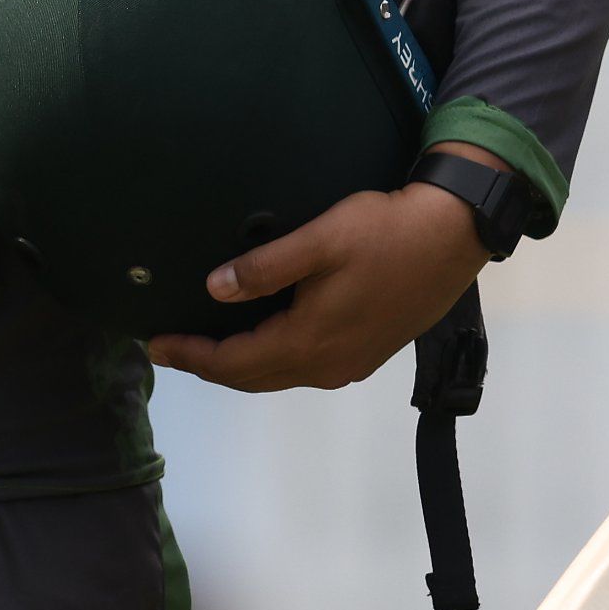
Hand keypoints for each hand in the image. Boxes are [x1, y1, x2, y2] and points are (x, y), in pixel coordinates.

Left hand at [147, 176, 486, 391]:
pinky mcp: (368, 353)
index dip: (191, 356)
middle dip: (209, 366)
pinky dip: (273, 360)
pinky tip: (265, 339)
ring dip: (241, 366)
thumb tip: (213, 289)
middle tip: (171, 349)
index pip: (233, 362)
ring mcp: (350, 363)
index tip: (154, 343)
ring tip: (209, 347)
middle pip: (253, 378)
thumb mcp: (320, 240)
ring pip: (280, 376)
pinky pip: (304, 368)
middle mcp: (327, 365)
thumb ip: (264, 269)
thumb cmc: (385, 231)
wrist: (454, 236)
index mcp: (309, 341)